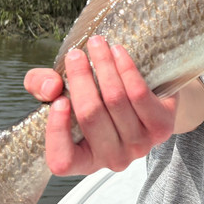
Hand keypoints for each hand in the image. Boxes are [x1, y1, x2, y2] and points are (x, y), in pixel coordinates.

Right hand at [23, 36, 178, 175]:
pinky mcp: (162, 128)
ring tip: (97, 43)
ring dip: (104, 66)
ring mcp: (139, 147)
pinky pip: (139, 95)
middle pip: (91, 116)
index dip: (57, 133)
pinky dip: (126, 69)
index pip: (63, 160)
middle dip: (81, 78)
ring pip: (116, 100)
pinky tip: (118, 52)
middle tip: (75, 54)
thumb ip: (41, 87)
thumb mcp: (60, 92)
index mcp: (83, 160)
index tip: (59, 100)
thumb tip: (52, 86)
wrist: (147, 95)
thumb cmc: (96, 98)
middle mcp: (112, 160)